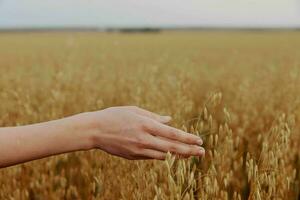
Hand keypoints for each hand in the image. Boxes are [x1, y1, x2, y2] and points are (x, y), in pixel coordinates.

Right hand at [81, 106, 204, 159]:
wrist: (95, 130)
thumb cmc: (115, 116)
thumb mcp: (135, 111)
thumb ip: (154, 116)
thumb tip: (170, 120)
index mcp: (146, 125)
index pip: (172, 134)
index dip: (188, 138)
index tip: (199, 140)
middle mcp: (144, 139)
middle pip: (172, 147)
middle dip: (189, 150)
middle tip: (202, 152)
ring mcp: (139, 150)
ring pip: (164, 155)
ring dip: (178, 155)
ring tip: (190, 154)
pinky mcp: (134, 157)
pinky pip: (153, 157)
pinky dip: (163, 155)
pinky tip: (170, 153)